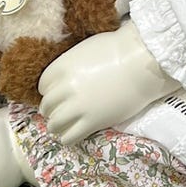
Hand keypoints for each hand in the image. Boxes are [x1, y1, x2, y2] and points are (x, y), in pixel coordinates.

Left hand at [38, 20, 179, 144]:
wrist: (142, 62)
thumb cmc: (119, 49)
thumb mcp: (86, 50)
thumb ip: (72, 64)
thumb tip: (68, 74)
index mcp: (62, 67)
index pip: (43, 86)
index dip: (50, 91)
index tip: (58, 94)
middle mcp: (65, 88)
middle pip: (46, 106)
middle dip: (52, 109)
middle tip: (62, 110)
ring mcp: (77, 107)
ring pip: (54, 125)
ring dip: (58, 125)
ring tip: (66, 125)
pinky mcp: (92, 122)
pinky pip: (69, 137)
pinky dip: (68, 137)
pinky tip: (75, 133)